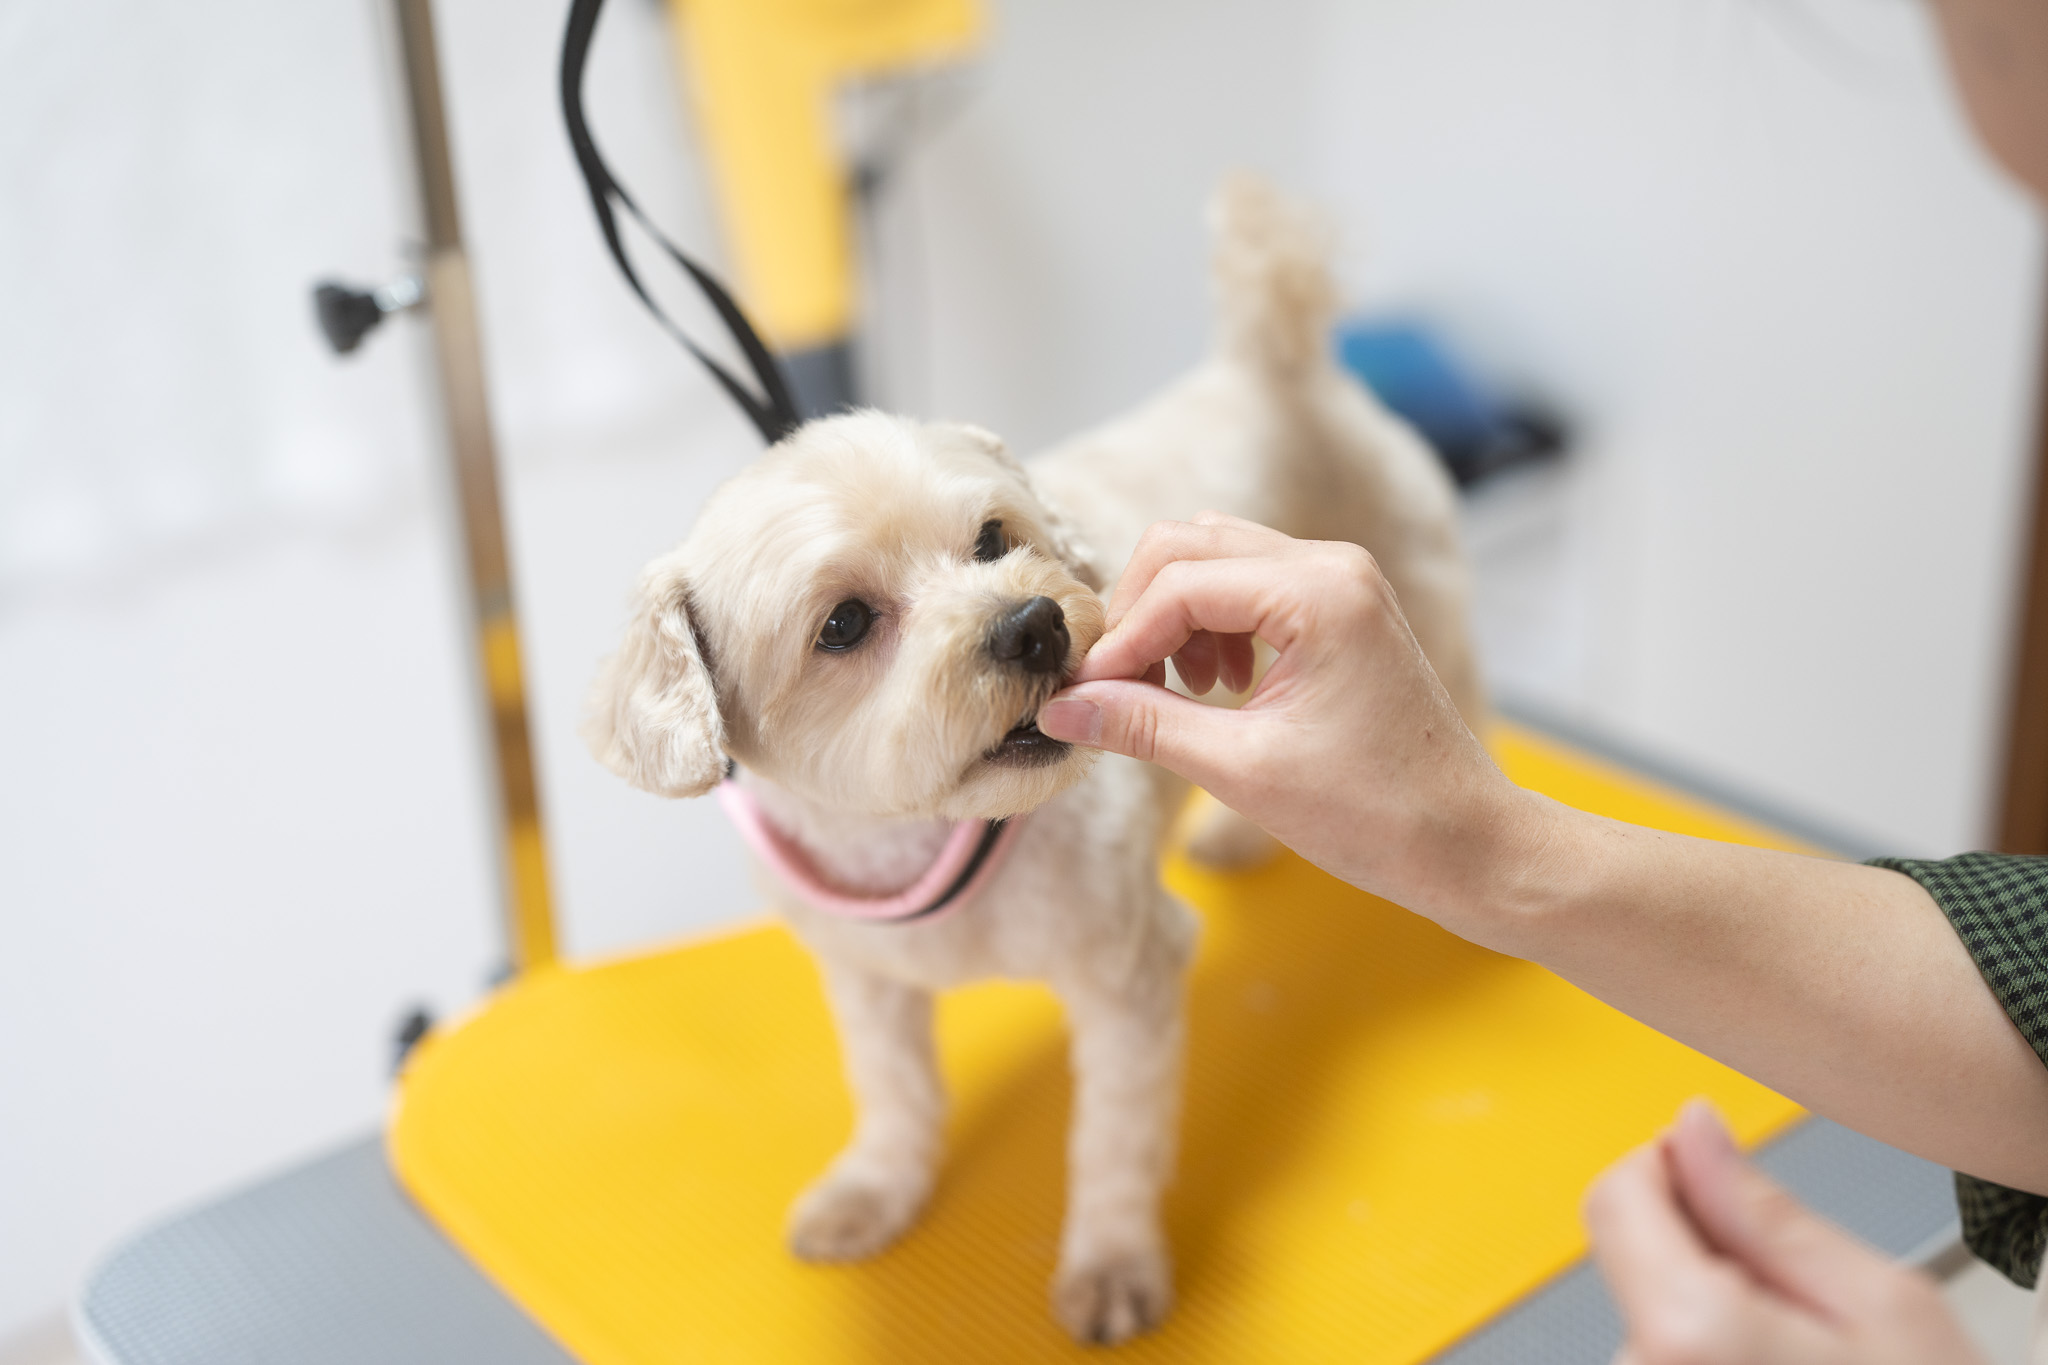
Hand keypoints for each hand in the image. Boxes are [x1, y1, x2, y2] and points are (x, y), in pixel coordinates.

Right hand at [1036, 513, 1538, 929]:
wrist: (1466, 842)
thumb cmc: (1376, 814)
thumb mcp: (1243, 770)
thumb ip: (1145, 726)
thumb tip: (1062, 707)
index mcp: (1320, 592)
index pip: (1180, 584)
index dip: (1122, 641)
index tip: (1085, 697)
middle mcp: (1332, 565)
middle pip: (1188, 546)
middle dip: (1140, 615)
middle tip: (1118, 688)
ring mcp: (1340, 579)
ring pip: (1214, 559)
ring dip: (1174, 617)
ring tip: (1176, 694)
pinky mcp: (1340, 605)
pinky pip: (1248, 585)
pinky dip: (1210, 625)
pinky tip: (1216, 688)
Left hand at [1586, 1102, 1984, 1364]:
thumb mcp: (1881, 1304)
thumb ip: (1764, 1209)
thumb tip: (1691, 1127)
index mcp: (1689, 1334)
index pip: (1615, 1197)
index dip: (1667, 1166)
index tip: (1719, 1173)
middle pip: (1633, 1258)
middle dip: (1703, 1249)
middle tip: (1803, 1299)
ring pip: (1651, 1318)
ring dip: (1709, 1314)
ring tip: (1805, 1358)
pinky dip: (1708, 1358)